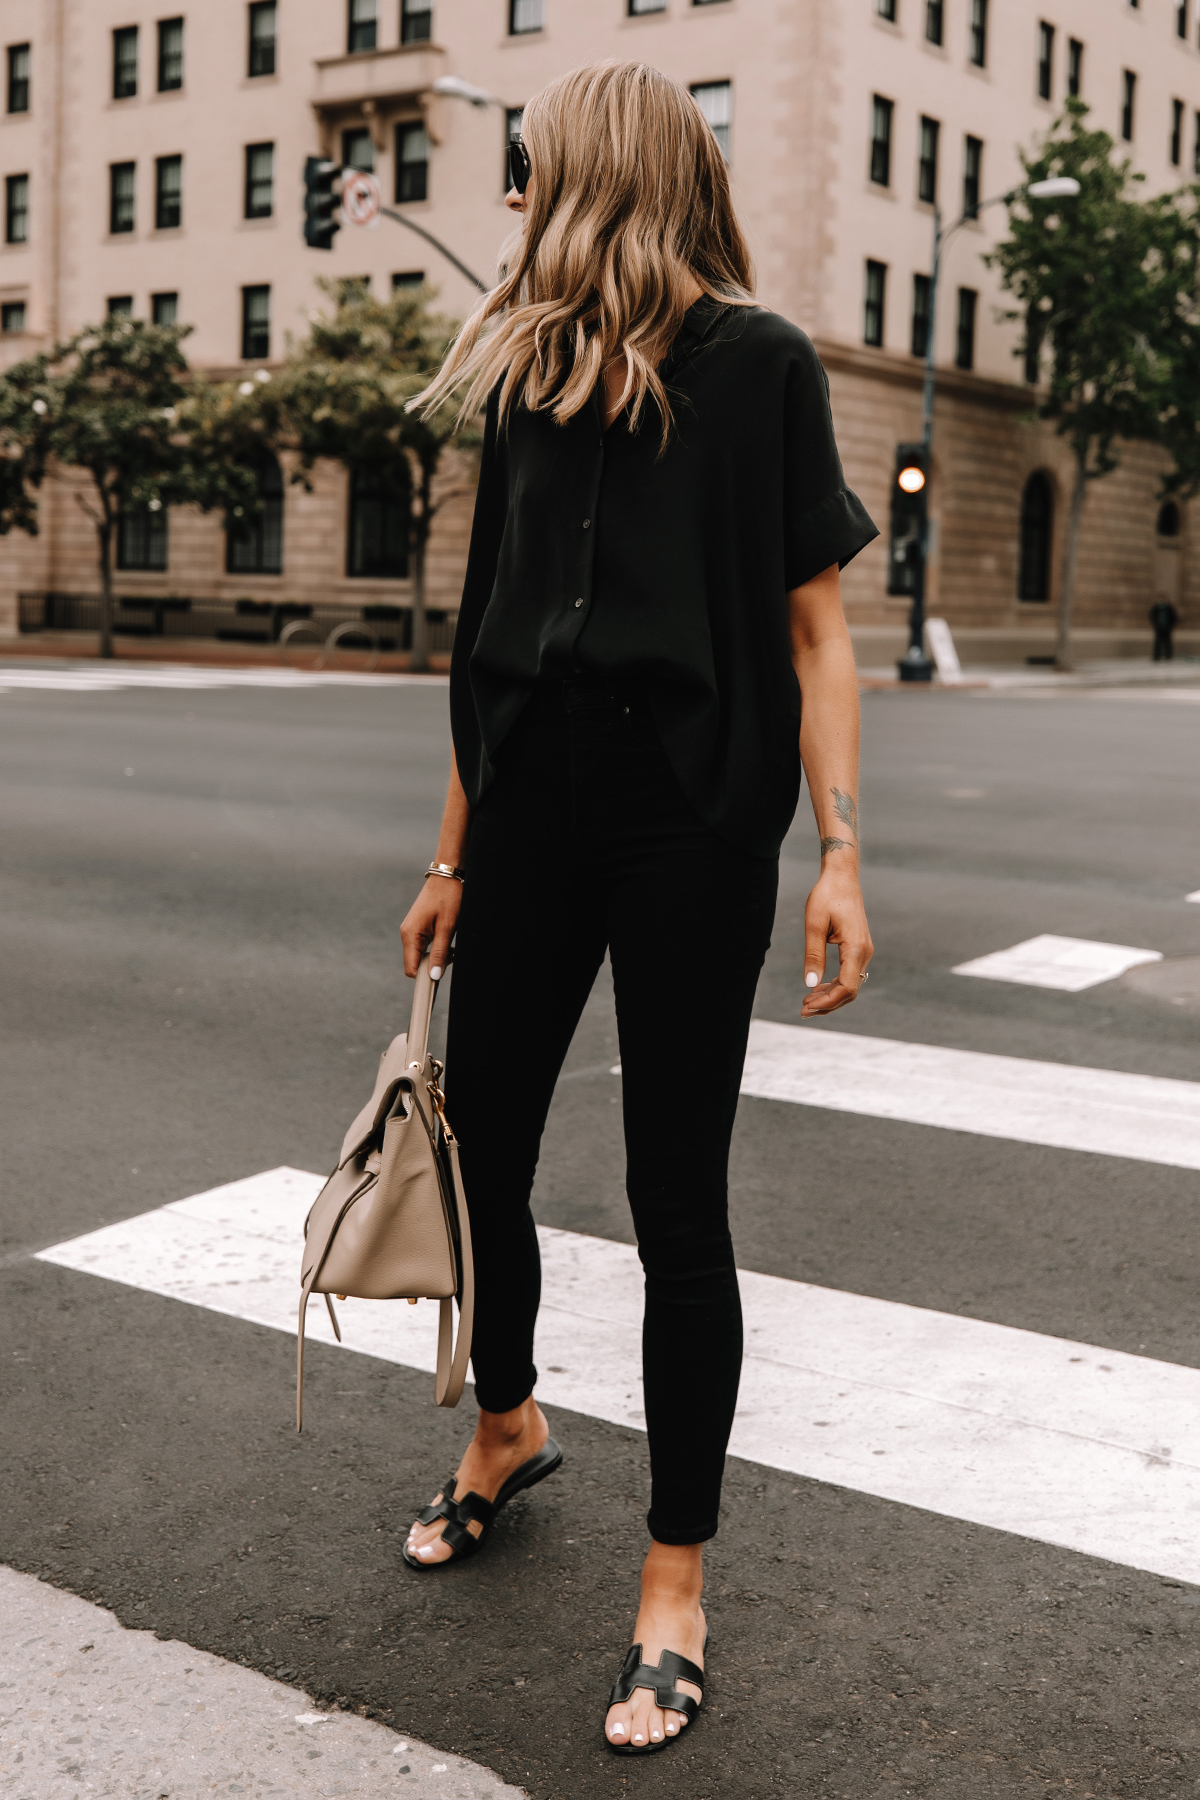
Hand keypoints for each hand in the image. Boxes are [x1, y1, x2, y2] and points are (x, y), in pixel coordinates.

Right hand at [400, 876, 461, 979]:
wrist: (448, 875)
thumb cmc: (448, 897)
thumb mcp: (447, 927)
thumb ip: (440, 953)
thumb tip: (433, 976)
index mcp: (410, 935)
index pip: (411, 969)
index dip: (425, 977)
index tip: (441, 977)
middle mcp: (407, 934)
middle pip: (417, 963)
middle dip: (435, 964)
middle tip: (452, 954)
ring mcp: (412, 930)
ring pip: (422, 955)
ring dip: (438, 955)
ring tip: (451, 944)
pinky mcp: (419, 927)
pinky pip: (425, 945)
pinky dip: (437, 947)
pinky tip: (448, 939)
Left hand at [801, 867, 872, 1015]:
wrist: (842, 877)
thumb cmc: (826, 896)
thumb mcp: (814, 924)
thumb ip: (813, 955)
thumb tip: (810, 985)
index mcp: (855, 948)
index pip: (846, 987)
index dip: (827, 1002)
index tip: (806, 1007)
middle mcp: (864, 952)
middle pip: (849, 991)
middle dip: (827, 1004)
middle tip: (802, 1010)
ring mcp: (863, 951)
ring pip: (850, 985)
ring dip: (830, 996)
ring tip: (807, 1002)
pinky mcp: (859, 948)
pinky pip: (849, 974)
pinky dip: (834, 985)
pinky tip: (818, 988)